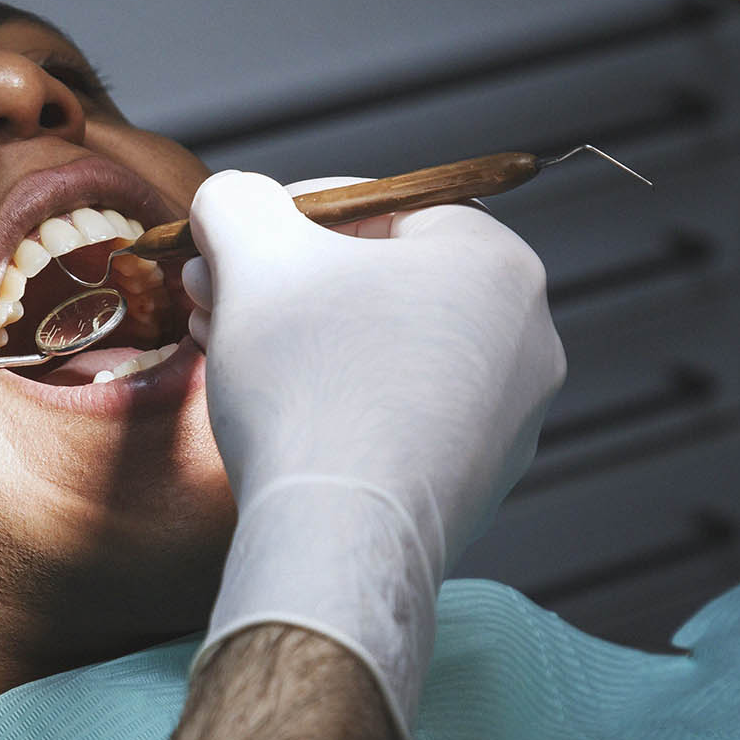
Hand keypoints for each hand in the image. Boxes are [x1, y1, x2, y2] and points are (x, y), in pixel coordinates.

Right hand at [182, 173, 563, 735]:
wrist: (340, 540)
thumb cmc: (308, 381)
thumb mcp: (252, 253)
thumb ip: (236, 200)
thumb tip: (229, 201)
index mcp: (497, 262)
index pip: (381, 204)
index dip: (287, 217)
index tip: (227, 245)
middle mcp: (526, 337)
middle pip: (379, 279)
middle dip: (285, 283)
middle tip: (213, 299)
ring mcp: (509, 418)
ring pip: (384, 347)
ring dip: (301, 340)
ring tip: (228, 352)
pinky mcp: (477, 482)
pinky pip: (397, 414)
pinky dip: (336, 403)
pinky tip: (277, 418)